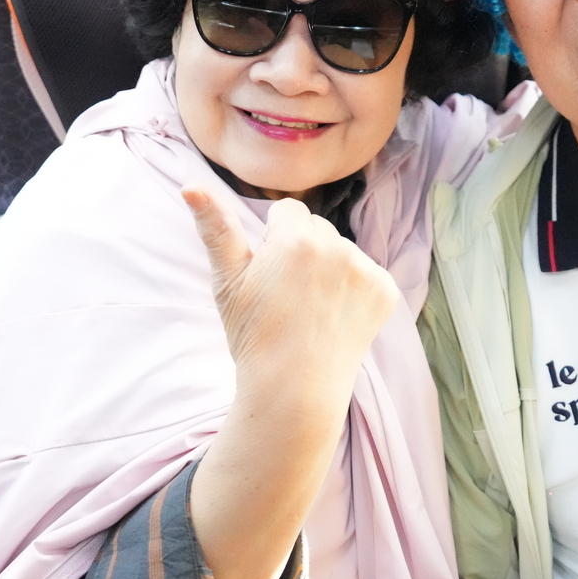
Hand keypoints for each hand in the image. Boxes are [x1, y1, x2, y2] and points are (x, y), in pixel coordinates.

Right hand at [183, 184, 401, 395]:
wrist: (294, 392)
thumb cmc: (254, 336)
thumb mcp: (228, 282)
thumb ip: (216, 228)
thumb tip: (191, 187)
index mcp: (297, 237)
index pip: (288, 211)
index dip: (274, 241)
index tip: (269, 275)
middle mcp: (337, 247)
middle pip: (316, 229)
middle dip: (302, 251)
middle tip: (287, 297)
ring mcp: (366, 270)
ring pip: (342, 252)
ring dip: (330, 269)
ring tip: (310, 311)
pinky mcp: (386, 292)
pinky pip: (366, 274)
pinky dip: (354, 291)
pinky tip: (335, 317)